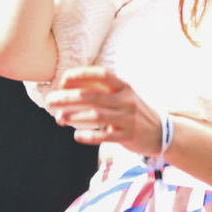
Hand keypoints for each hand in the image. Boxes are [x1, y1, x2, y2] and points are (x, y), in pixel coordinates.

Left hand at [45, 66, 163, 154]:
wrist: (161, 132)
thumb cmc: (132, 112)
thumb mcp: (122, 96)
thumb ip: (99, 92)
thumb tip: (66, 93)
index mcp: (124, 87)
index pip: (101, 75)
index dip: (81, 75)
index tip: (63, 80)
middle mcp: (126, 100)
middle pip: (93, 96)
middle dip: (69, 98)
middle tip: (50, 101)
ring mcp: (128, 118)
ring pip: (97, 115)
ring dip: (75, 116)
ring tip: (59, 118)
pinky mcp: (129, 136)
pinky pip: (106, 137)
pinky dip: (89, 136)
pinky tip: (76, 136)